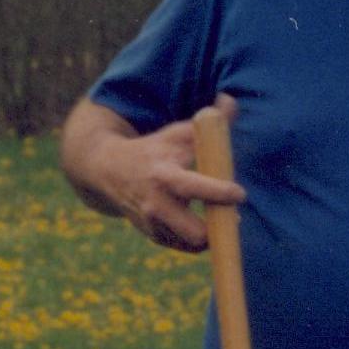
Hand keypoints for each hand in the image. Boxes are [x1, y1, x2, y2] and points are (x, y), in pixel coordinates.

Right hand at [103, 120, 245, 253]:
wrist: (108, 170)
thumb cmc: (154, 148)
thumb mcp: (177, 132)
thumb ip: (210, 122)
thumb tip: (231, 101)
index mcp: (163, 175)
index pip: (192, 187)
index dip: (218, 192)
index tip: (240, 193)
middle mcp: (155, 204)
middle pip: (195, 233)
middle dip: (218, 229)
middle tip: (234, 215)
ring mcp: (152, 224)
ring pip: (193, 243)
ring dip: (212, 234)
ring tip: (220, 217)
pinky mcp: (153, 236)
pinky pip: (186, 247)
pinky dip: (199, 239)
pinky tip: (204, 222)